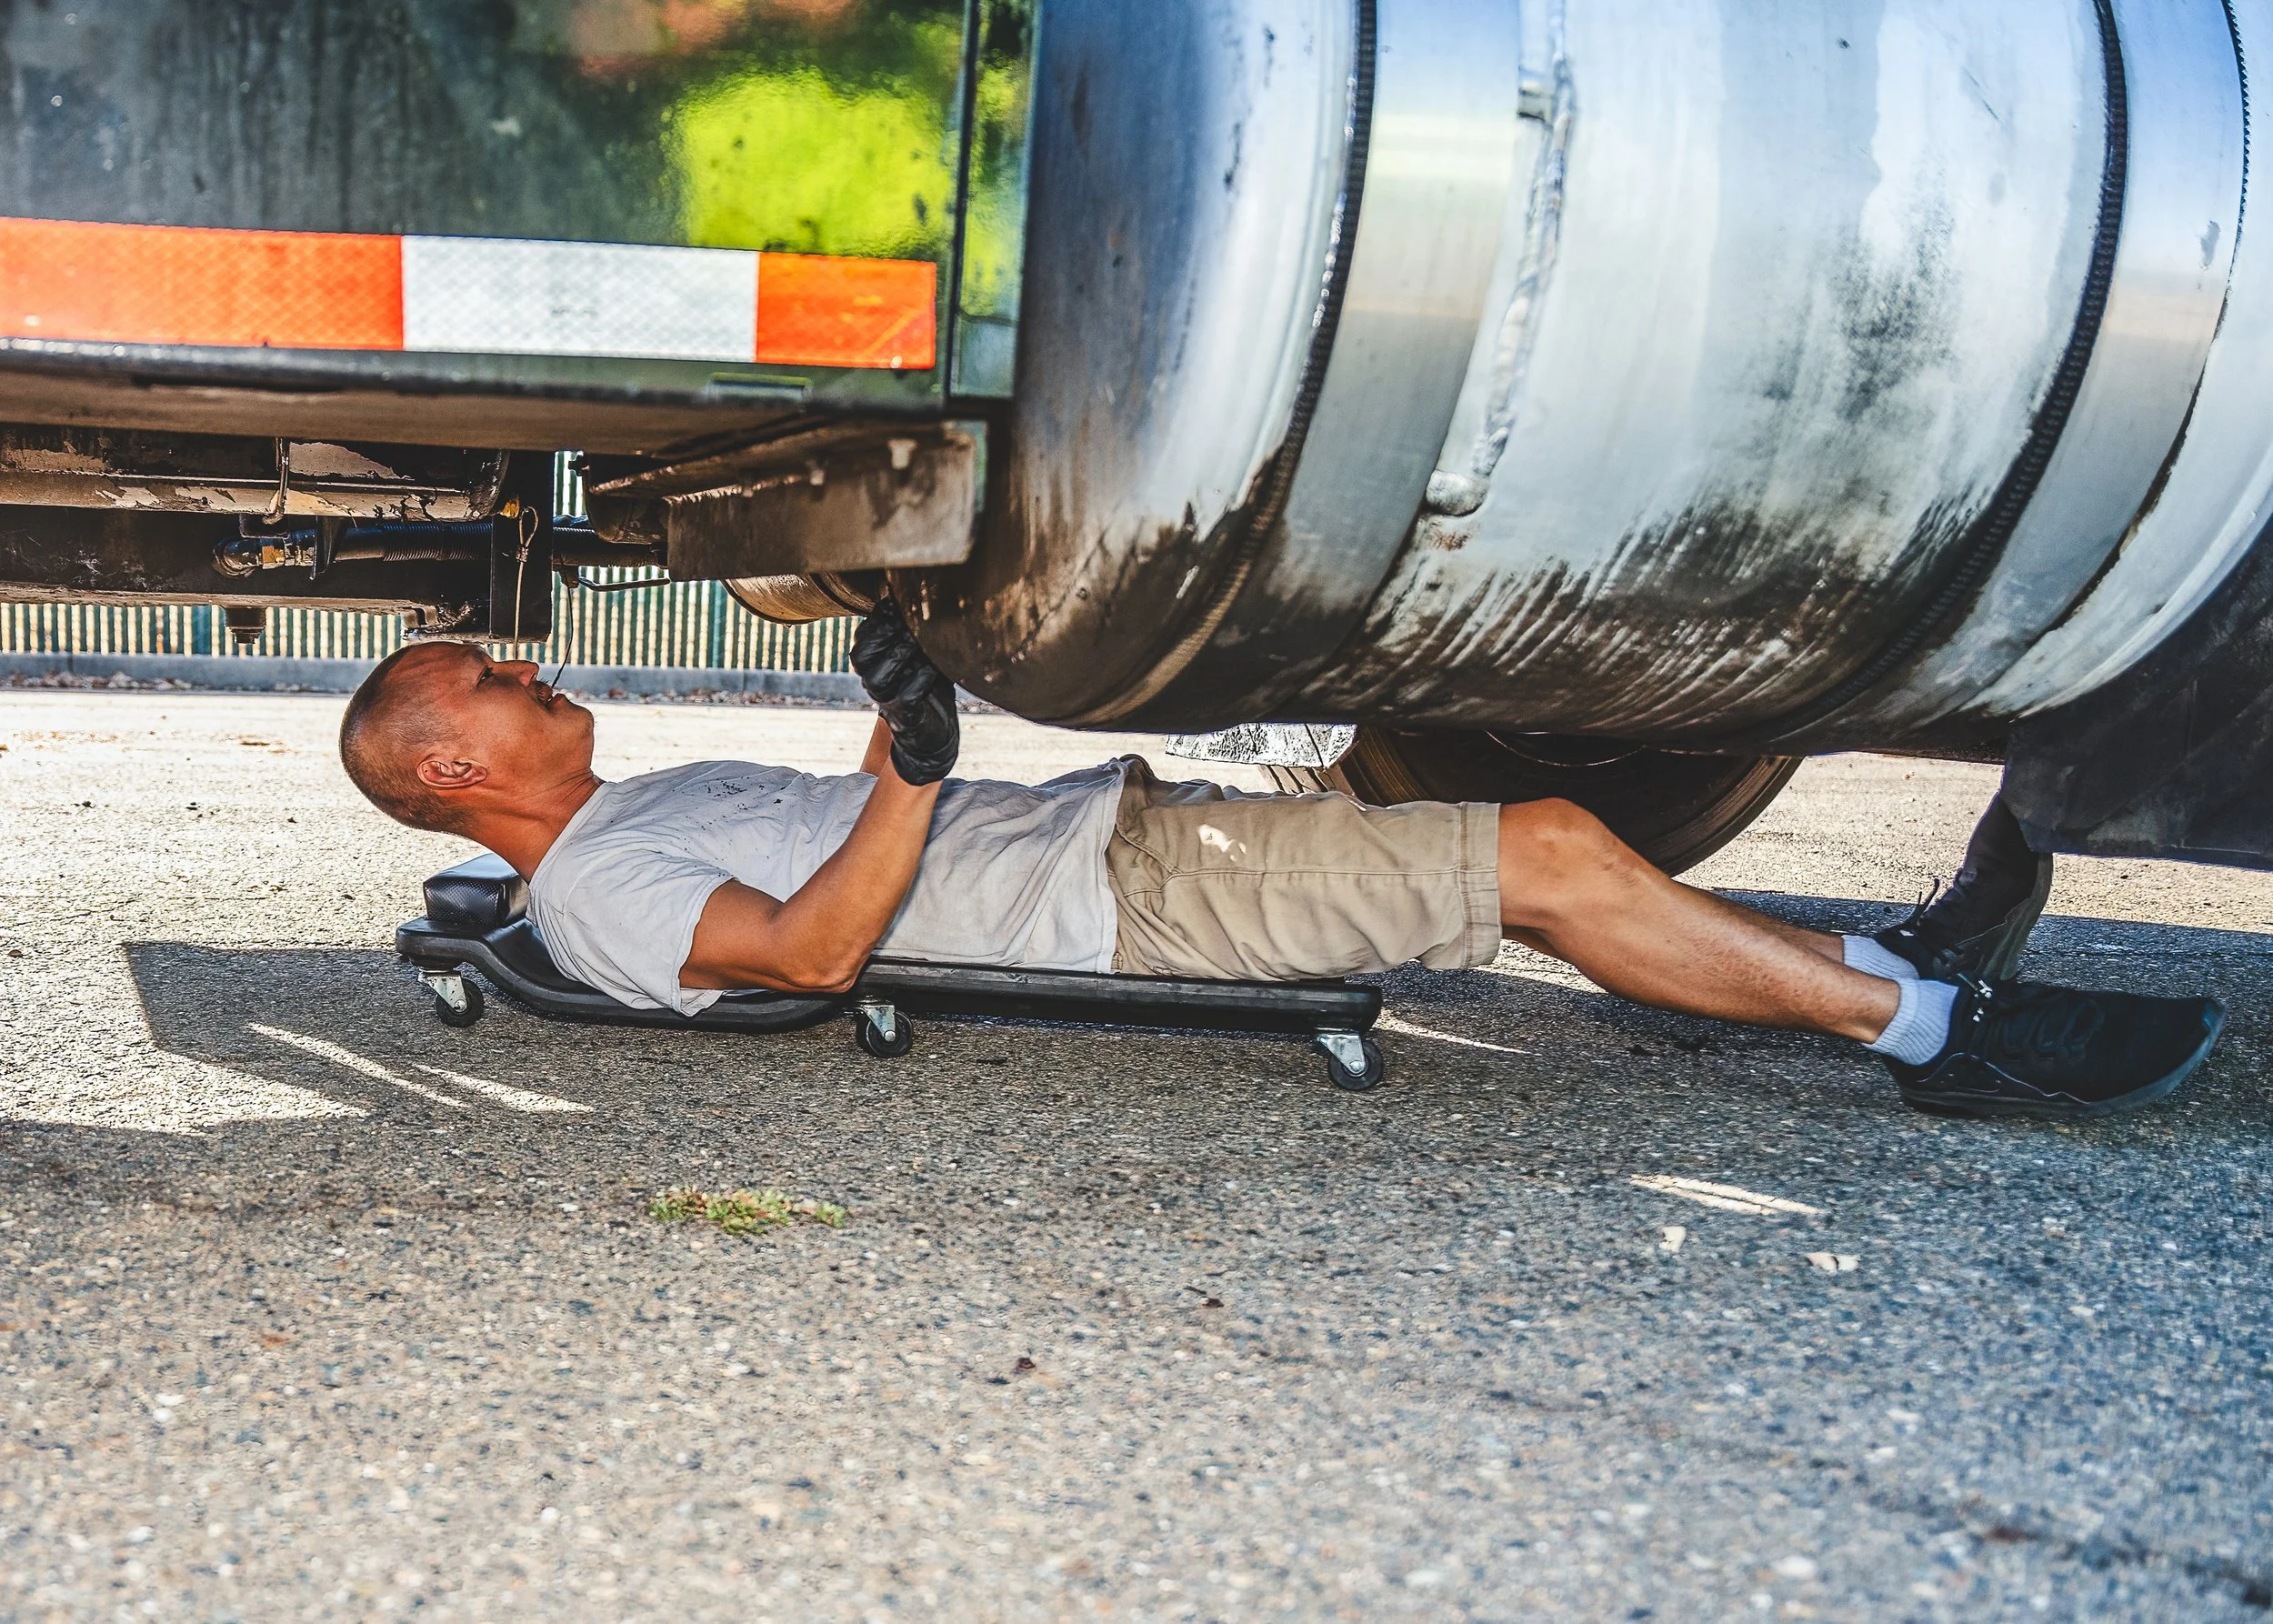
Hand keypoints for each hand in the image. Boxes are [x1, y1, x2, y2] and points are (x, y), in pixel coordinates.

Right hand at [851, 597, 959, 785]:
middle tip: (910, 622)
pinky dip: (920, 681)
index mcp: (872, 660)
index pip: (863, 636)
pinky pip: (906, 697)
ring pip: (877, 679)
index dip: (880, 618)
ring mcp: (886, 700)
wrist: (935, 728)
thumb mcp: (918, 649)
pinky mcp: (905, 716)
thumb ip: (911, 626)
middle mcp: (872, 680)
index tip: (899, 603)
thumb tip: (911, 589)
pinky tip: (932, 670)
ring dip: (899, 656)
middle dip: (885, 635)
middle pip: (861, 656)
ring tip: (918, 643)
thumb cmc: (927, 680)